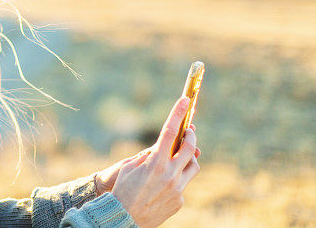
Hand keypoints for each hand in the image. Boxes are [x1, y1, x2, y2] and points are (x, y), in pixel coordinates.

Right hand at [110, 97, 200, 227]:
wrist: (123, 217)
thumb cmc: (122, 188)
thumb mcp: (131, 166)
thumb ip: (149, 155)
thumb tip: (162, 148)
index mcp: (155, 161)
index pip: (170, 131)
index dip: (178, 113)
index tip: (185, 100)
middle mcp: (170, 174)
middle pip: (190, 148)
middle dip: (191, 137)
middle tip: (189, 132)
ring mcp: (177, 188)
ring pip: (193, 167)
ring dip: (189, 159)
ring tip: (179, 158)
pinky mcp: (179, 200)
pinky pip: (183, 184)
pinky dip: (177, 179)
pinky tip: (163, 185)